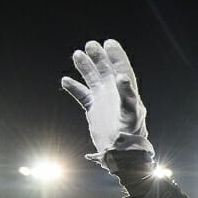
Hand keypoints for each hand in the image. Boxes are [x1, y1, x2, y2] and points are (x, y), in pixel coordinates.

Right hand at [61, 39, 153, 165]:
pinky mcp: (94, 111)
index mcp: (127, 94)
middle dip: (99, 57)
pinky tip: (66, 80)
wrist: (121, 154)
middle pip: (106, 71)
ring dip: (86, 68)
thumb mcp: (131, 115)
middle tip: (90, 45)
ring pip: (93, 80)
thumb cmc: (130, 136)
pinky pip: (83, 96)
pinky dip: (75, 88)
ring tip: (77, 54)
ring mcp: (104, 102)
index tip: (109, 43)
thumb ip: (128, 95)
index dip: (116, 56)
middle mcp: (115, 95)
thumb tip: (122, 76)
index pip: (122, 70)